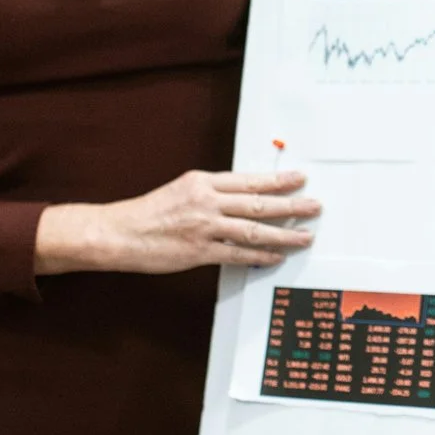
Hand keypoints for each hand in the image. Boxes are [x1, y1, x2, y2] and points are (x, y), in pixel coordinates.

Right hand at [36, 169, 319, 275]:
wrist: (119, 232)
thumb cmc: (148, 213)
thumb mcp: (182, 190)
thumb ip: (212, 193)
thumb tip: (244, 199)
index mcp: (202, 182)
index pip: (249, 180)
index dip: (277, 180)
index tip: (299, 178)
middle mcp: (206, 201)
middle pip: (258, 202)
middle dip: (291, 205)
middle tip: (314, 206)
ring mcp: (204, 227)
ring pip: (253, 229)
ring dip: (284, 233)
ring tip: (305, 236)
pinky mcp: (199, 251)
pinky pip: (237, 253)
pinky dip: (260, 254)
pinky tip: (276, 255)